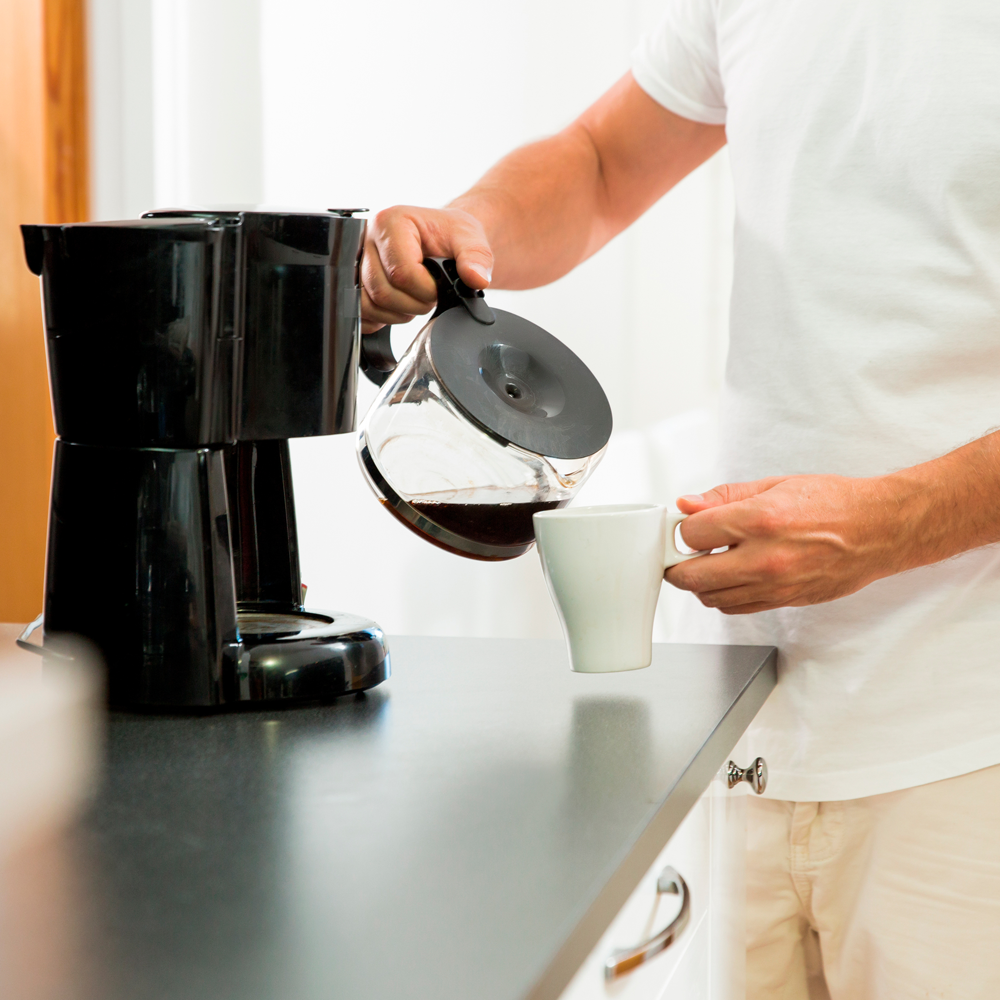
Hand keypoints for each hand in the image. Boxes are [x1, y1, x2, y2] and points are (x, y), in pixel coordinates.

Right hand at [361, 205, 493, 333]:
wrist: (440, 239)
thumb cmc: (449, 235)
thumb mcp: (470, 238)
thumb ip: (476, 257)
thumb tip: (477, 279)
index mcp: (390, 222)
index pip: (401, 272)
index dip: (425, 290)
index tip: (439, 288)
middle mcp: (366, 239)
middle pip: (382, 291)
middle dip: (413, 304)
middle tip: (430, 296)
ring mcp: (355, 262)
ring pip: (368, 305)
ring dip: (397, 314)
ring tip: (415, 299)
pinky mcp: (352, 282)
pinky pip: (360, 312)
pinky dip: (381, 319)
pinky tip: (399, 307)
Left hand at [665, 475, 910, 614]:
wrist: (879, 530)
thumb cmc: (834, 503)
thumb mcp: (774, 485)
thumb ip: (725, 496)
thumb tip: (687, 505)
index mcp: (760, 520)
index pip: (692, 534)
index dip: (683, 530)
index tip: (688, 526)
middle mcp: (765, 558)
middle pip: (692, 576)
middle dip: (677, 564)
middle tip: (681, 553)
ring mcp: (774, 585)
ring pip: (711, 597)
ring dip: (700, 583)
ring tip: (709, 562)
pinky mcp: (784, 601)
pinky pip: (735, 609)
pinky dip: (723, 596)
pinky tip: (730, 577)